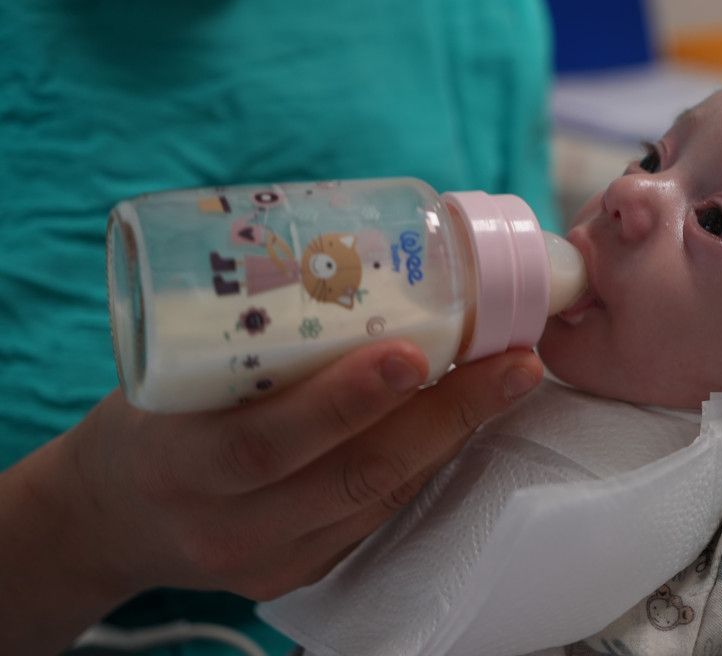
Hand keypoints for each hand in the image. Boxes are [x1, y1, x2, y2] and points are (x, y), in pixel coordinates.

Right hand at [47, 340, 542, 604]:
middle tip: (511, 361)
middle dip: (444, 417)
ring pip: (379, 500)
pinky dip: (427, 464)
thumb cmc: (146, 420)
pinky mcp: (298, 573)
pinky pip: (376, 519)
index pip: (267, 442)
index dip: (345, 400)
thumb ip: (246, 333)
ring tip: (510, 380)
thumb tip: (353, 254)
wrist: (105, 517)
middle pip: (351, 478)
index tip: (416, 351)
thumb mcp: (171, 369)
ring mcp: (268, 559)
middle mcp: (227, 524)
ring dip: (453, 437)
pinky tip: (467, 419)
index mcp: (178, 462)